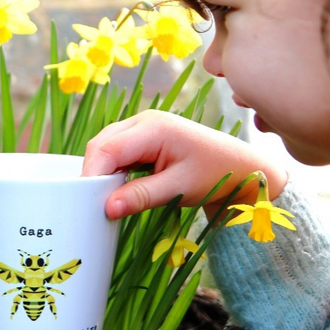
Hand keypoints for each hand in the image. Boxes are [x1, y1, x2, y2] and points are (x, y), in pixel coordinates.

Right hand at [82, 110, 288, 218]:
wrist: (243, 168)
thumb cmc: (218, 174)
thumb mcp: (180, 188)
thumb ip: (141, 196)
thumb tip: (107, 208)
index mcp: (153, 127)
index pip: (107, 149)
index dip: (92, 174)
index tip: (86, 201)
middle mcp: (144, 121)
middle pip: (101, 145)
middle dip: (93, 173)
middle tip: (92, 204)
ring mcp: (143, 127)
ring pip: (106, 148)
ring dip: (102, 172)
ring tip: (105, 198)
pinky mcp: (145, 138)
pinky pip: (118, 152)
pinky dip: (112, 170)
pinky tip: (117, 189)